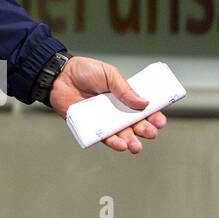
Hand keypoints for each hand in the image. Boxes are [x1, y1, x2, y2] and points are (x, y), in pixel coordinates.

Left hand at [48, 56, 166, 153]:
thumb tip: (144, 103)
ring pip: (123, 134)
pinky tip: (121, 145)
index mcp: (125, 96)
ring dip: (132, 141)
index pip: (144, 109)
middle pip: (136, 124)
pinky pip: (105, 137)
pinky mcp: (92, 126)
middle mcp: (117, 110)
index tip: (160, 121)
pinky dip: (114, 143)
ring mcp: (105, 119)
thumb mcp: (108, 74)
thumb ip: (124, 88)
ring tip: (136, 146)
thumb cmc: (83, 71)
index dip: (154, 116)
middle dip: (145, 130)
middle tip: (150, 132)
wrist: (59, 76)